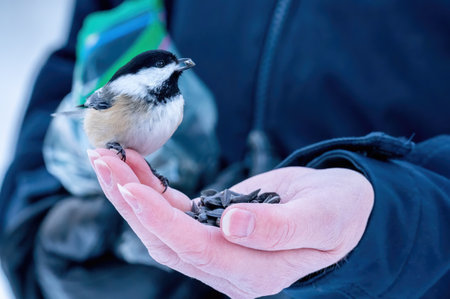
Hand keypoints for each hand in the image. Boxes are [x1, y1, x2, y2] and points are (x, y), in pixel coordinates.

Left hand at [88, 149, 373, 297]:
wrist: (344, 208)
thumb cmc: (341, 213)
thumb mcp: (322, 218)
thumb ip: (280, 228)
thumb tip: (230, 224)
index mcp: (256, 273)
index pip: (194, 249)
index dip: (159, 220)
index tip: (131, 187)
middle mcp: (229, 267)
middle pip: (165, 241)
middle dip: (129, 202)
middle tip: (102, 160)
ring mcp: (219, 250)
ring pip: (163, 228)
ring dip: (132, 195)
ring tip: (108, 158)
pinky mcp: (216, 228)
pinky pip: (176, 213)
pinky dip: (152, 192)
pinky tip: (136, 168)